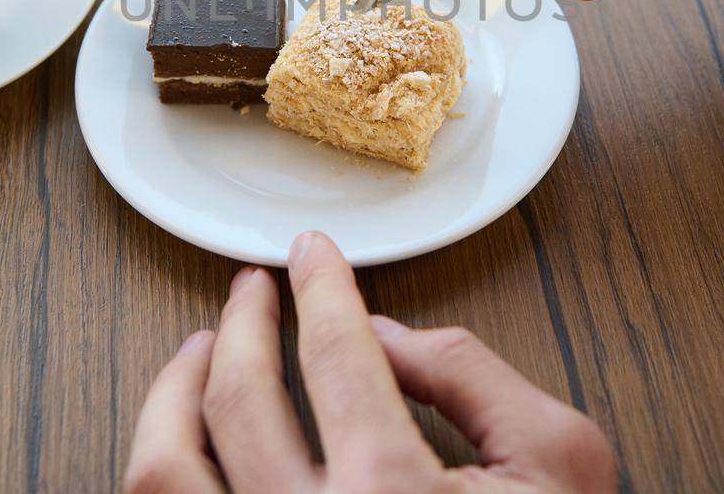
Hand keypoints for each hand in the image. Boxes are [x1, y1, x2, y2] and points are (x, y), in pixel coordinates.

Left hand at [125, 232, 614, 492]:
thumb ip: (474, 378)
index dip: (322, 287)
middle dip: (244, 322)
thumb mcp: (560, 460)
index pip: (336, 353)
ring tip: (199, 352)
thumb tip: (385, 339)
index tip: (312, 254)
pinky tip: (188, 439)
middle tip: (252, 286)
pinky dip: (163, 470)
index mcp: (390, 493)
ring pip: (167, 471)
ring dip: (172, 394)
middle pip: (239, 396)